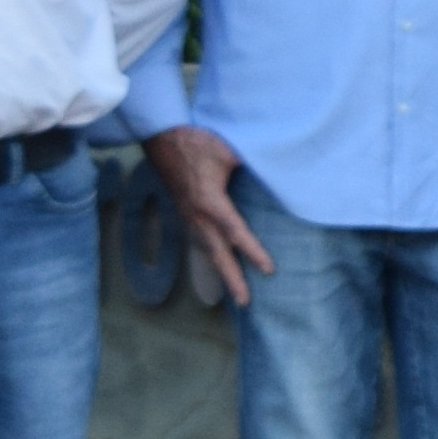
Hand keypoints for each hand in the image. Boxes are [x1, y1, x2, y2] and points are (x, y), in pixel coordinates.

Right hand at [149, 123, 268, 307]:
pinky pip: (200, 240)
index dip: (252, 252)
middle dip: (232, 279)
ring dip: (221, 270)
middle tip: (246, 302)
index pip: (235, 232)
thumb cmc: (196, 141)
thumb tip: (276, 173)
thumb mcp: (229, 150)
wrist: (161, 136)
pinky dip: (211, 255)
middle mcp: (197, 214)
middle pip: (217, 253)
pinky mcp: (185, 211)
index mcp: (210, 201)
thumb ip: (251, 166)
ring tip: (236, 291)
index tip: (268, 270)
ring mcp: (188, 215)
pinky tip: (220, 262)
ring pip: (207, 249)